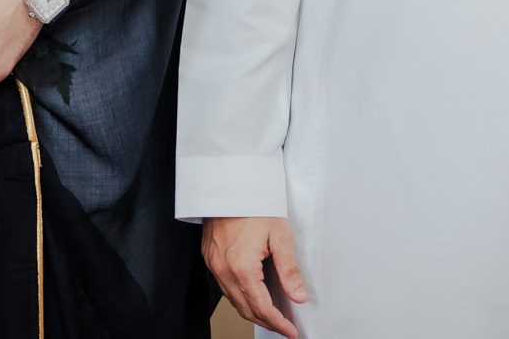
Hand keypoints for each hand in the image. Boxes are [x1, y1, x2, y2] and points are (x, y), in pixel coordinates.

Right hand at [202, 216, 307, 337]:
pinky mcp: (210, 258)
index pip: (262, 307)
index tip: (290, 331)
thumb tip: (298, 296)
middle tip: (284, 327)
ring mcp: (214, 265)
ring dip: (253, 311)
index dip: (278, 323)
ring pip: (234, 301)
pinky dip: (241, 297)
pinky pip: (225, 287)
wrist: (230, 184)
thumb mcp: (280, 235)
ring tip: (272, 315)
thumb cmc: (254, 204)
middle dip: (267, 322)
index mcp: (242, 267)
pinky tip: (253, 295)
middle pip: (246, 309)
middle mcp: (224, 270)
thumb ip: (289, 270)